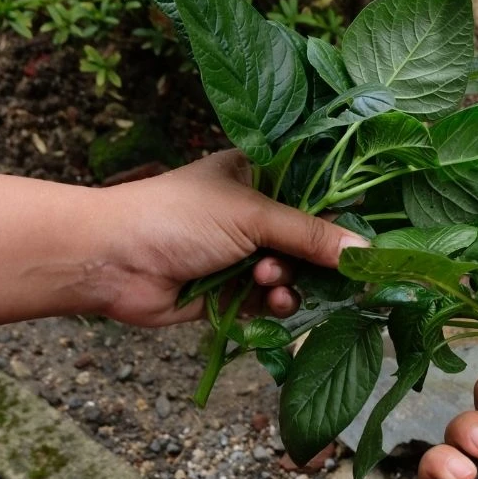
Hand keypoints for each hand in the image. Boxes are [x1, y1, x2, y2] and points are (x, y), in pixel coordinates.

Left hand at [92, 150, 368, 326]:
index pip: (317, 191)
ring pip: (294, 274)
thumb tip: (367, 252)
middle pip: (310, 239)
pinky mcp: (232, 291)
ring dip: (288, 282)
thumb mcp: (252, 215)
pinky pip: (271, 301)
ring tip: (266, 282)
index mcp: (258, 175)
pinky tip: (266, 302)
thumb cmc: (177, 217)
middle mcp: (254, 212)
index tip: (366, 237)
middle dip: (313, 257)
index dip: (341, 215)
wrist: (110, 261)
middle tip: (315, 266)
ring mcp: (243, 253)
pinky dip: (273, 304)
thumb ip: (311, 234)